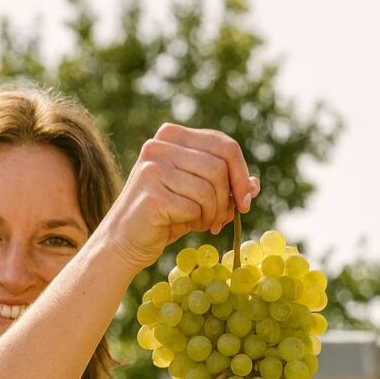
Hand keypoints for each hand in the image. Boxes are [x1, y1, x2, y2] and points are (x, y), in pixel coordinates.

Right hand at [104, 122, 259, 271]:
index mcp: (172, 135)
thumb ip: (225, 185)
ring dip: (213, 213)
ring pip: (209, 189)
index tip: (246, 200)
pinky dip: (196, 222)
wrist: (124, 243)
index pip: (223, 144)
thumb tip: (255, 185)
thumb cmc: (163, 218)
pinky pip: (193, 208)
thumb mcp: (198, 195)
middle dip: (228, 198)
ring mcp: (152, 168)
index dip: (241, 174)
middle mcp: (159, 145)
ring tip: (201, 223)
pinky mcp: (151, 194)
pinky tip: (183, 226)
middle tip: (221, 220)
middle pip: (219, 166)